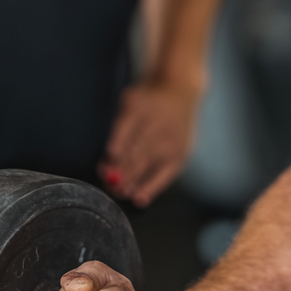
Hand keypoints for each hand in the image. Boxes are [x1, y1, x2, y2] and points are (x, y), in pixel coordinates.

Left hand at [99, 83, 198, 206]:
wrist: (180, 91)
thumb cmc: (146, 102)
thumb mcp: (129, 102)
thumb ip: (118, 129)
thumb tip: (108, 163)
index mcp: (141, 105)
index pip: (129, 124)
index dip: (120, 139)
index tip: (112, 153)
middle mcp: (159, 121)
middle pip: (139, 147)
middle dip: (122, 167)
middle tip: (108, 182)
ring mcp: (172, 138)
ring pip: (150, 162)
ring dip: (132, 179)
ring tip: (119, 191)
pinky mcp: (181, 153)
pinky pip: (165, 174)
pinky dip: (151, 187)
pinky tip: (138, 199)